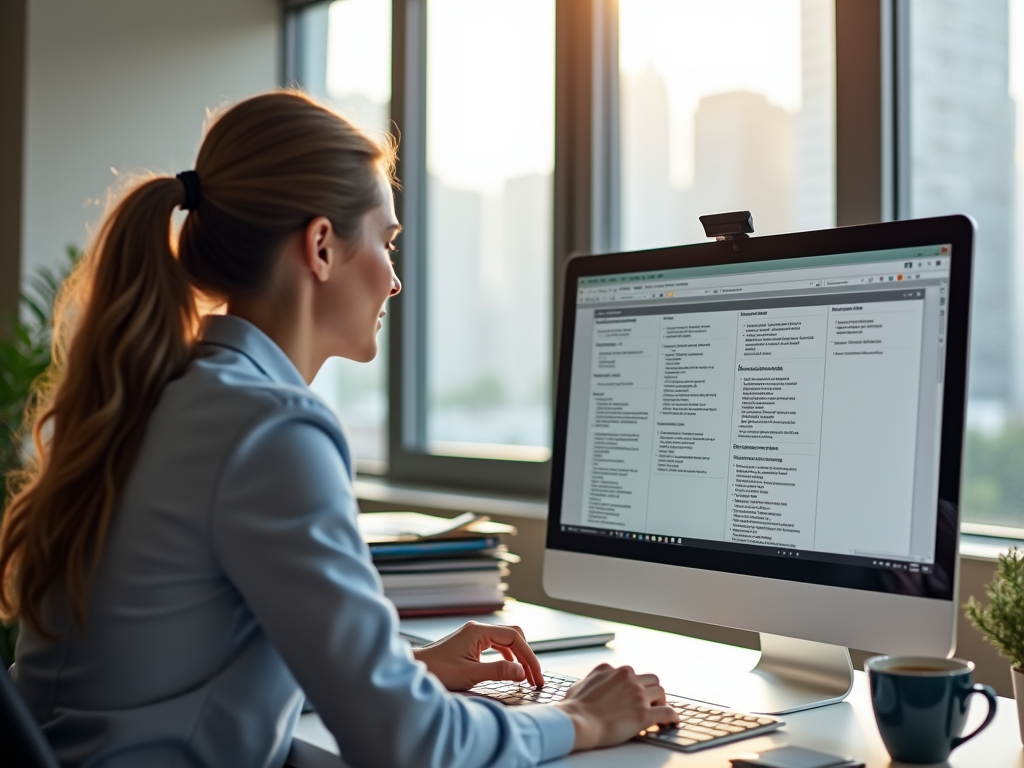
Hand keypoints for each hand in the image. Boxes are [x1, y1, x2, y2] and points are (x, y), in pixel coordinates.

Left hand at [412, 621, 544, 690]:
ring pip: (507, 639)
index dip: (529, 657)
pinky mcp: (471, 643)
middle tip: (534, 677)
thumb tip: (522, 672)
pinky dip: (508, 656)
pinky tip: (510, 669)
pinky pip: (497, 645)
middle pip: (514, 635)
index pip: (515, 638)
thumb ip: (498, 672)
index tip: (536, 676)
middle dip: (527, 655)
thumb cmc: (437, 671)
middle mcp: (478, 629)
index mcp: (478, 632)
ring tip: (525, 676)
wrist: (415, 669)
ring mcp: (474, 635)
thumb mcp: (470, 674)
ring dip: (518, 656)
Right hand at [555, 664, 678, 750]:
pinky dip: (672, 716)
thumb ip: (593, 679)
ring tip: (659, 712)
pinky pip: (667, 712)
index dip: (635, 685)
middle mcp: (627, 678)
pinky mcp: (644, 714)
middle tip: (651, 702)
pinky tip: (672, 721)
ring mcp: (637, 695)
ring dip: (661, 702)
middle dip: (652, 690)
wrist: (577, 722)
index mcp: (612, 670)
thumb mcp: (580, 684)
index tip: (636, 693)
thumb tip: (593, 682)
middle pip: (651, 679)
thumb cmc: (574, 708)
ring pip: (661, 693)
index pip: (632, 673)